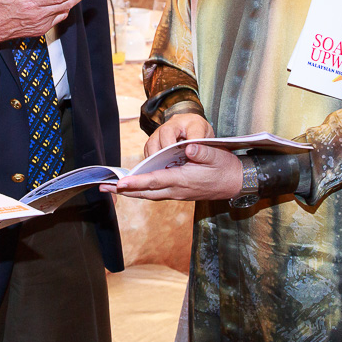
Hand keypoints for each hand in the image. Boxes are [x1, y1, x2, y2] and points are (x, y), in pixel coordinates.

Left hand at [106, 113, 240, 200]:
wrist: (236, 182)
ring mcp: (177, 193)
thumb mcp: (216, 155)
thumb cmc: (225, 167)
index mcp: (183, 180)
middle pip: (146, 192)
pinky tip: (134, 185)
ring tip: (113, 187)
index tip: (121, 182)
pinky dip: (142, 190)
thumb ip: (201, 151)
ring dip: (131, 191)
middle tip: (105, 187)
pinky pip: (156, 192)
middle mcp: (177, 189)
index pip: (155, 181)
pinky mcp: (178, 192)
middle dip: (125, 190)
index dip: (137, 182)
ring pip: (149, 194)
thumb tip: (187, 146)